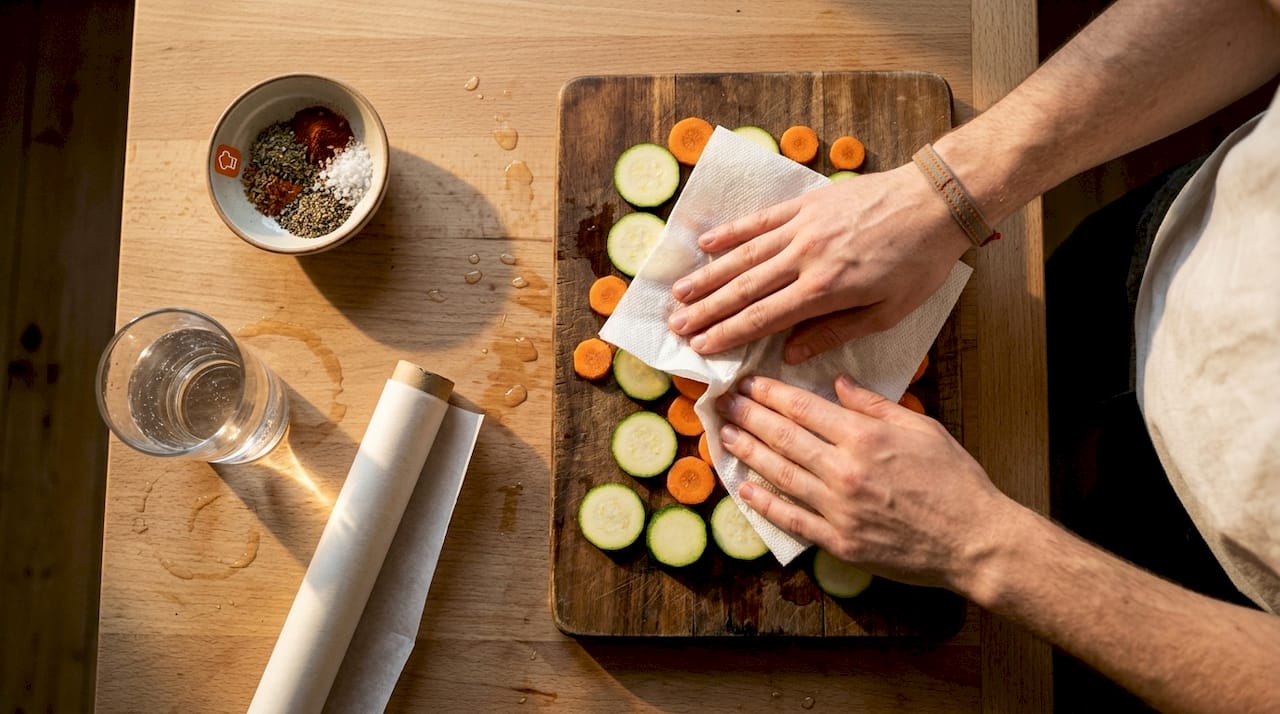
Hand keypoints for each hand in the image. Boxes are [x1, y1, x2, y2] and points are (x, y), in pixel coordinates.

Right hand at [667, 164, 970, 362]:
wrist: (935, 202)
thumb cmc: (919, 262)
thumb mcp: (888, 312)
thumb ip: (835, 332)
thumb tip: (790, 354)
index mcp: (826, 290)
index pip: (764, 318)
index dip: (728, 334)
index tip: (700, 348)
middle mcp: (805, 258)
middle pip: (745, 289)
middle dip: (707, 310)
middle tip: (676, 326)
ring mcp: (803, 227)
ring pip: (744, 256)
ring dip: (709, 275)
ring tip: (679, 293)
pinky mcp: (807, 204)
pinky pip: (761, 220)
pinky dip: (731, 232)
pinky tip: (705, 244)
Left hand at [717, 374, 1012, 592]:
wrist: (974, 540)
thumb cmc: (955, 481)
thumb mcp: (921, 428)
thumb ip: (875, 405)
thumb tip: (838, 382)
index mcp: (865, 437)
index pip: (803, 408)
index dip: (769, 394)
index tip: (747, 383)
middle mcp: (845, 469)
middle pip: (783, 437)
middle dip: (748, 416)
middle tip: (723, 403)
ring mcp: (839, 508)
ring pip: (780, 474)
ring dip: (748, 453)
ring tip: (724, 436)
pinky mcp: (839, 541)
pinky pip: (792, 518)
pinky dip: (765, 503)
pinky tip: (744, 488)